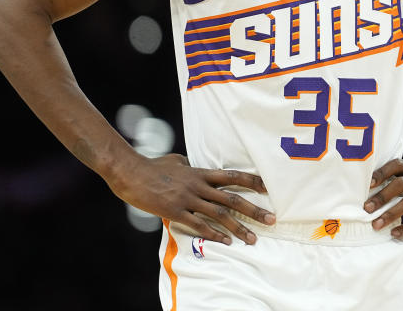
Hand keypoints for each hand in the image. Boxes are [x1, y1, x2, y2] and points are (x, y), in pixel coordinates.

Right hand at [107, 153, 275, 244]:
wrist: (132, 173)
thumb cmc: (153, 166)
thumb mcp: (176, 160)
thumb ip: (190, 165)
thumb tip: (194, 163)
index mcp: (200, 172)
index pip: (232, 176)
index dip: (251, 181)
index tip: (267, 189)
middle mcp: (198, 185)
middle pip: (232, 198)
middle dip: (253, 210)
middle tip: (271, 219)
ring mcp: (188, 199)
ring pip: (219, 214)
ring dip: (238, 227)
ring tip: (252, 239)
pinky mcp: (175, 212)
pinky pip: (199, 225)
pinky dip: (214, 234)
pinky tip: (226, 241)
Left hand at [363, 158, 402, 237]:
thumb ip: (395, 178)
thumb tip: (368, 192)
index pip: (395, 166)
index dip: (382, 173)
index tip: (368, 183)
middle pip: (399, 184)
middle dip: (382, 196)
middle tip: (366, 208)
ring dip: (391, 214)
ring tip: (376, 225)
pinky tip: (395, 233)